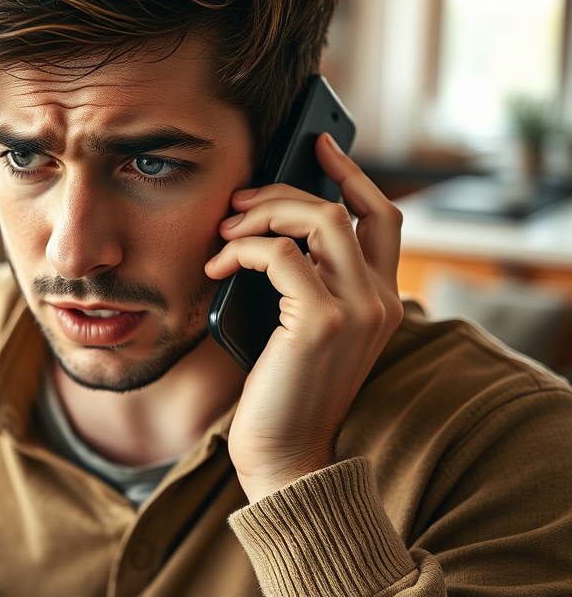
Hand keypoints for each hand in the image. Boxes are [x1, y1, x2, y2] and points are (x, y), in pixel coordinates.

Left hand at [204, 133, 403, 502]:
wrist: (283, 453)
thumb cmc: (283, 388)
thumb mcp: (303, 324)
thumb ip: (305, 278)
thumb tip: (269, 223)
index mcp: (381, 298)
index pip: (381, 216)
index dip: (352, 174)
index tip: (318, 145)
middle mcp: (381, 300)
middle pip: (341, 207)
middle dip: (282, 194)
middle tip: (238, 203)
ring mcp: (358, 309)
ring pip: (316, 219)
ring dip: (260, 217)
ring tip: (224, 234)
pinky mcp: (323, 320)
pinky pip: (278, 254)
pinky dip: (240, 250)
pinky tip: (216, 267)